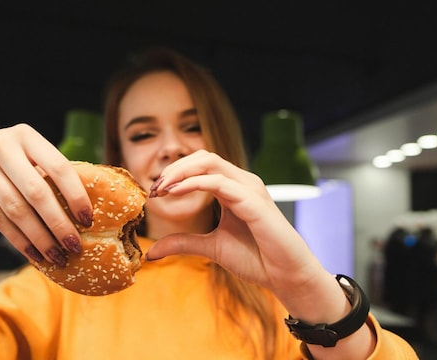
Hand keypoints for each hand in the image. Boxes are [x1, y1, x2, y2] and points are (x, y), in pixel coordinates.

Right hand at [0, 124, 92, 264]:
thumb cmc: (7, 162)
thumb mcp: (25, 154)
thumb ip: (50, 172)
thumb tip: (87, 211)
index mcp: (26, 135)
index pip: (58, 166)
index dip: (76, 195)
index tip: (88, 220)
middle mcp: (1, 145)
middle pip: (36, 192)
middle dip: (59, 223)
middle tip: (75, 246)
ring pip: (16, 209)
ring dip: (40, 237)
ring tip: (57, 256)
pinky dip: (19, 240)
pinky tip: (35, 254)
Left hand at [145, 150, 322, 291]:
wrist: (285, 276)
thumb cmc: (256, 258)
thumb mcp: (210, 247)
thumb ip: (183, 243)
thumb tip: (151, 252)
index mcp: (234, 188)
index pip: (201, 165)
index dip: (175, 173)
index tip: (154, 191)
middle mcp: (242, 182)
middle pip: (203, 157)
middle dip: (174, 168)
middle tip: (154, 188)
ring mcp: (249, 189)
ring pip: (209, 162)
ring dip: (180, 172)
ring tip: (161, 188)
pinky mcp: (254, 201)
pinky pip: (219, 182)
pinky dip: (193, 183)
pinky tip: (174, 192)